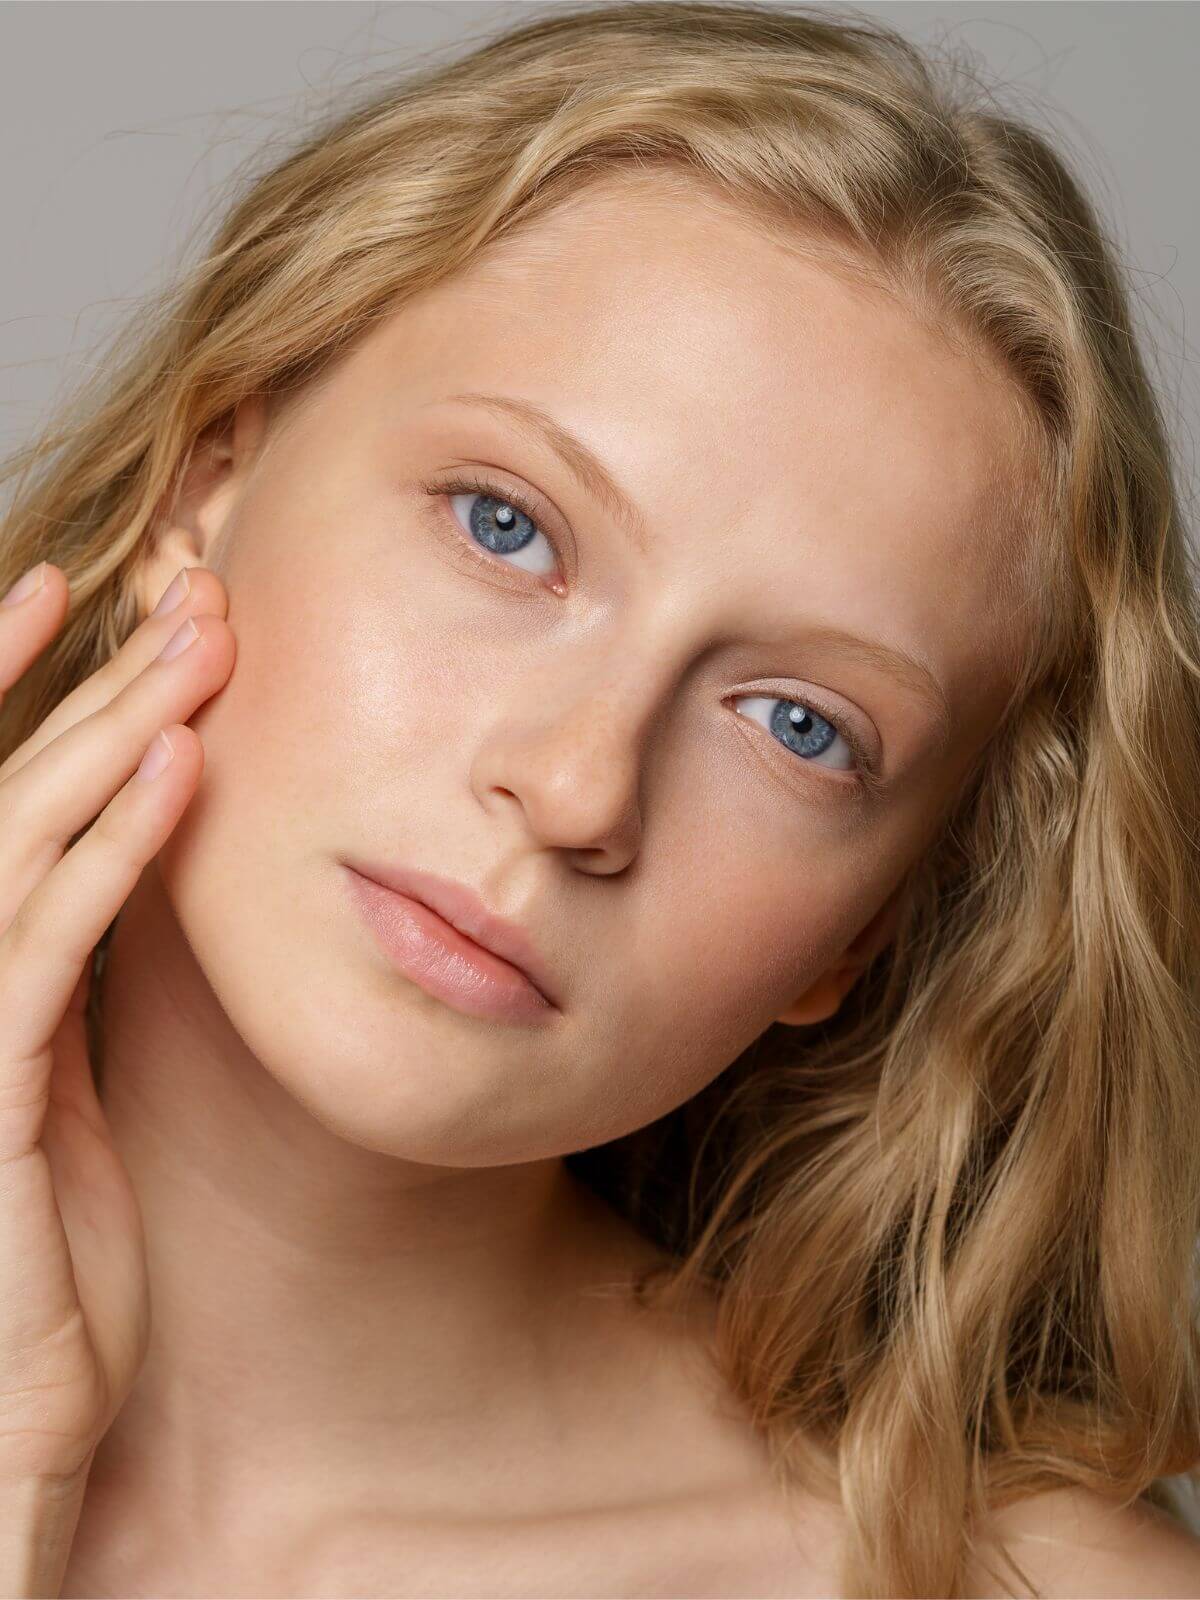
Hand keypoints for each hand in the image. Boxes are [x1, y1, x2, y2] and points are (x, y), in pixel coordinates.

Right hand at [0, 563, 234, 1486]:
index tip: (93, 600)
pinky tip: (183, 769)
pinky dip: (124, 844)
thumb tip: (117, 873)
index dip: (30, 691)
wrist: (10, 1415)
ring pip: (30, 838)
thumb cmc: (42, 1261)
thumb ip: (62, 982)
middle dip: (101, 684)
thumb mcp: (60, 1094)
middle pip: (13, 793)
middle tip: (189, 593)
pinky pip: (57, 936)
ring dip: (121, 732)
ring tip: (200, 645)